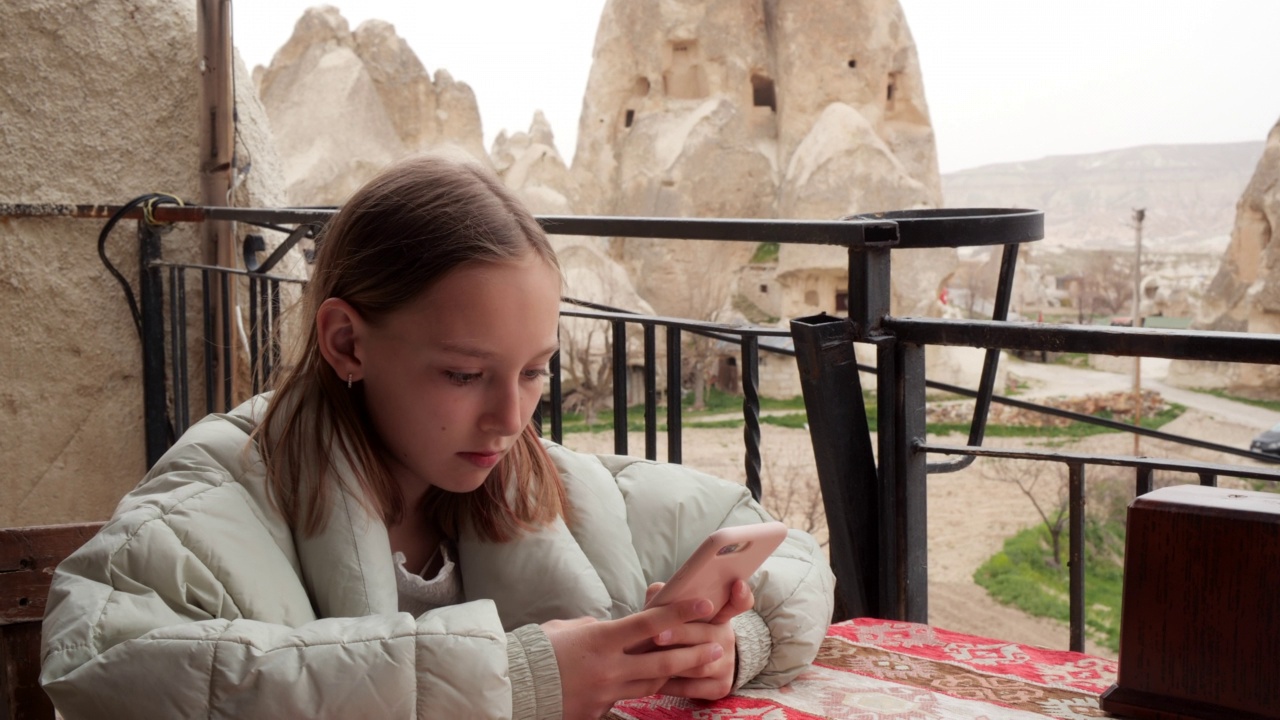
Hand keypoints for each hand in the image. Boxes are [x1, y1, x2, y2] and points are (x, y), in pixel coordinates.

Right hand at [542, 598, 724, 719]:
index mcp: (601, 640)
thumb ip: (596, 629)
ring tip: (695, 666)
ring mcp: (605, 693)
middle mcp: (609, 668)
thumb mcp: (568, 628)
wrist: (513, 687)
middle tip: (717, 648)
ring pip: (651, 684)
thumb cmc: (537, 650)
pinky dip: (638, 690)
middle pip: (662, 662)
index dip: (680, 612)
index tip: (704, 605)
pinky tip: (651, 684)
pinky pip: (626, 700)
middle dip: (693, 654)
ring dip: (674, 675)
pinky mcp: (597, 712)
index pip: (650, 623)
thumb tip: (611, 628)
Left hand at [642, 579, 754, 699]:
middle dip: (680, 634)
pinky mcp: (720, 688)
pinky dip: (670, 684)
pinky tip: (651, 679)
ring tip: (650, 658)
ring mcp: (726, 665)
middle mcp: (727, 639)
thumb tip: (656, 590)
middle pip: (706, 635)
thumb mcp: (682, 615)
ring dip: (674, 661)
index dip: (741, 595)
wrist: (703, 666)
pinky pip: (691, 688)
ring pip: (699, 665)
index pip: (739, 603)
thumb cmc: (684, 632)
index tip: (737, 584)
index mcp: (720, 616)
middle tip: (656, 635)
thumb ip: (669, 601)